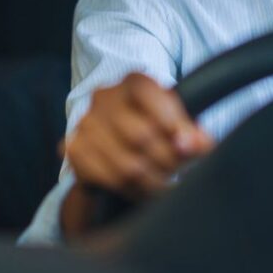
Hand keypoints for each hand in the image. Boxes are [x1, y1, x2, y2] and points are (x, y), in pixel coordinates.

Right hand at [64, 72, 214, 200]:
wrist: (118, 139)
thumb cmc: (155, 126)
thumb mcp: (177, 122)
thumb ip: (192, 132)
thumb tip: (199, 144)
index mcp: (133, 81)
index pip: (150, 94)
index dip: (173, 123)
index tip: (187, 146)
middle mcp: (105, 96)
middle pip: (141, 136)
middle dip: (167, 161)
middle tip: (179, 171)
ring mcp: (86, 122)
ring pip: (126, 164)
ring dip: (151, 182)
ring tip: (165, 184)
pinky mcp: (74, 148)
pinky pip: (106, 178)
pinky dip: (130, 190)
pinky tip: (142, 189)